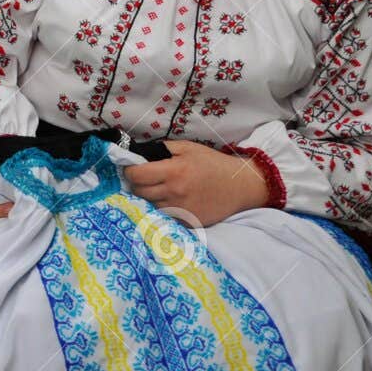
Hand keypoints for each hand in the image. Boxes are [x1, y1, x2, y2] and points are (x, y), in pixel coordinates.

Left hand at [122, 140, 270, 226]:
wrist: (241, 185)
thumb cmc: (214, 164)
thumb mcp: (188, 148)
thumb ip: (163, 149)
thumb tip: (139, 153)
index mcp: (174, 172)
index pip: (136, 175)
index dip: (130, 170)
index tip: (133, 168)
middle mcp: (175, 193)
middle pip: (139, 192)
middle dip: (137, 184)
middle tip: (145, 178)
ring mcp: (180, 210)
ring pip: (149, 205)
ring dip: (149, 197)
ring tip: (160, 189)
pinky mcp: (187, 222)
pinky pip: (164, 216)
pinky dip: (163, 208)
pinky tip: (172, 200)